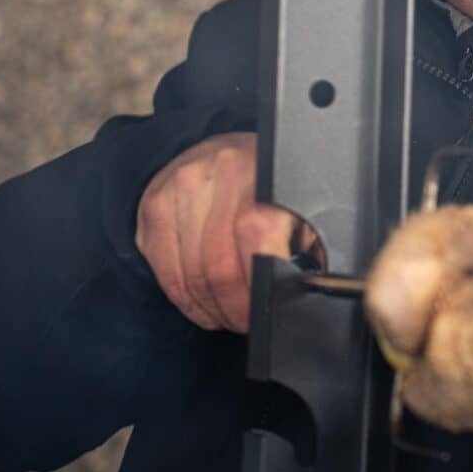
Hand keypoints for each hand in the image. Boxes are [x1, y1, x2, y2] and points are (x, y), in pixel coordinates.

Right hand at [135, 132, 317, 331]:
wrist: (225, 150)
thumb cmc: (269, 187)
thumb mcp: (300, 204)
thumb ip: (313, 242)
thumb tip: (317, 287)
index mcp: (265, 175)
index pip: (256, 243)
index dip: (256, 291)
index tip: (263, 312)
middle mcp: (220, 173)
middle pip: (219, 266)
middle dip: (234, 309)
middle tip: (244, 321)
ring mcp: (181, 187)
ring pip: (190, 275)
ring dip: (209, 309)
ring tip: (225, 315)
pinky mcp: (155, 205)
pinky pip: (165, 271)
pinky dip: (184, 300)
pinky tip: (201, 302)